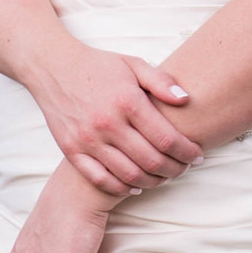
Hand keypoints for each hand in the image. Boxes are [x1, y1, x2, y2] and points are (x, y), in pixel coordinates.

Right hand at [34, 43, 199, 198]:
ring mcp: (87, 140)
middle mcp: (107, 123)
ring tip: (164, 176)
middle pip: (151, 161)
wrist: (52, 67)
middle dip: (175, 169)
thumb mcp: (133, 64)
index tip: (198, 155)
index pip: (167, 138)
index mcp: (127, 101)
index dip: (187, 151)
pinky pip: (101, 179)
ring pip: (129, 175)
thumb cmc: (98, 66)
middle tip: (185, 168)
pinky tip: (136, 185)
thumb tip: (186, 100)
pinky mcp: (72, 151)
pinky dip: (122, 188)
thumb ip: (161, 82)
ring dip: (153, 181)